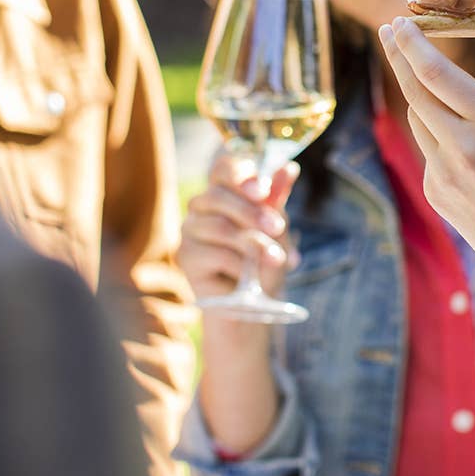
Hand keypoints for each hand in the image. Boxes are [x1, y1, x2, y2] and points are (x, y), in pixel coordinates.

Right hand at [179, 153, 300, 302]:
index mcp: (225, 192)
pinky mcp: (185, 256)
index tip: (263, 191)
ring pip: (219, 225)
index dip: (241, 174)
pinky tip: (249, 277)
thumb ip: (276, 201)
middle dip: (252, 212)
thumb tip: (289, 168)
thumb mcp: (277, 231)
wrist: (252, 307)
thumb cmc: (263, 264)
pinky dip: (239, 265)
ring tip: (276, 260)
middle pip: (218, 195)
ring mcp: (190, 230)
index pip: (224, 169)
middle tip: (277, 228)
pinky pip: (214, 253)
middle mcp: (202, 207)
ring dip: (252, 243)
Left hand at [378, 19, 474, 289]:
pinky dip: (438, 134)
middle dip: (399, 56)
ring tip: (433, 80)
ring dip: (421, 94)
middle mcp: (464, 148)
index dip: (413, 45)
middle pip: (416, 91)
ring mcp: (443, 174)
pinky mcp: (434, 192)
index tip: (399, 21)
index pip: (438, 75)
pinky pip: (428, 150)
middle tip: (389, 28)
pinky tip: (464, 145)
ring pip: (419, 118)